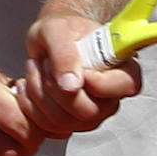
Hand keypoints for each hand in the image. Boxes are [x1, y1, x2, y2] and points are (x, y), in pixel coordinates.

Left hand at [18, 14, 141, 138]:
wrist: (50, 39)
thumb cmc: (61, 30)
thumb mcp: (57, 29)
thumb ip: (65, 53)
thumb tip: (72, 85)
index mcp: (122, 66)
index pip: (126, 86)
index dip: (97, 82)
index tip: (76, 66)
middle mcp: (111, 95)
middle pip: (89, 111)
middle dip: (56, 87)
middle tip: (45, 62)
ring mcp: (93, 112)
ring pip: (65, 121)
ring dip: (40, 93)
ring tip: (36, 68)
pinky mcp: (72, 123)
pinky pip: (50, 127)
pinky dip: (32, 105)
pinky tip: (30, 84)